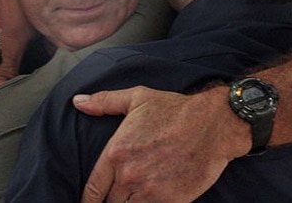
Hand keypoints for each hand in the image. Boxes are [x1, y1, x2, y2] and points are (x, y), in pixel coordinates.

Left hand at [73, 86, 249, 202]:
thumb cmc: (175, 110)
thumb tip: (77, 102)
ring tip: (134, 198)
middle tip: (117, 198)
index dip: (88, 200)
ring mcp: (149, 192)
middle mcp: (128, 175)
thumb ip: (104, 102)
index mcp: (116, 153)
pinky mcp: (170, 202)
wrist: (213, 124)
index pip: (92, 189)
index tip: (90, 202)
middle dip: (111, 201)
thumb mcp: (137, 98)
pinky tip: (152, 200)